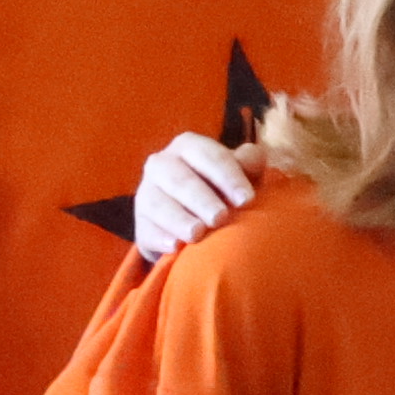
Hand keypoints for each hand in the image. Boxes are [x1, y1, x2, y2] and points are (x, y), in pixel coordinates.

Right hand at [132, 132, 256, 260]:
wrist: (192, 217)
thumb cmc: (222, 188)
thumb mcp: (238, 173)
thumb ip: (248, 163)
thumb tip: (253, 156)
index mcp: (188, 147)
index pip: (209, 156)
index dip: (229, 176)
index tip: (247, 200)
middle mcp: (161, 164)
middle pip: (180, 180)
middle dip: (201, 199)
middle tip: (220, 217)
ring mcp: (146, 193)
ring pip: (157, 203)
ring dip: (178, 219)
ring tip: (197, 233)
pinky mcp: (141, 223)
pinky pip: (146, 229)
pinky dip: (160, 238)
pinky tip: (175, 247)